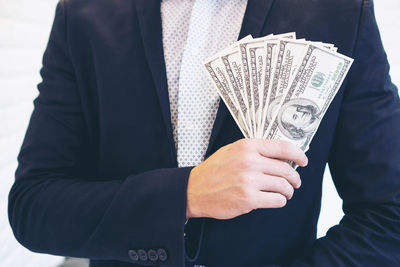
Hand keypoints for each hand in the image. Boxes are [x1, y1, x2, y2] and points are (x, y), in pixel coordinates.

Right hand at [186, 139, 307, 219]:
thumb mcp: (232, 151)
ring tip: (284, 193)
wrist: (194, 190)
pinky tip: (275, 200)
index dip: (298, 154)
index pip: (282, 147)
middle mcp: (249, 162)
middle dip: (294, 178)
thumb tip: (280, 155)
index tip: (303, 160)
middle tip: (294, 183)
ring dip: (288, 191)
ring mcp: (249, 181)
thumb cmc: (213, 171)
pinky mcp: (249, 199)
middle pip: (286, 169)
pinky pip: (277, 200)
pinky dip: (280, 201)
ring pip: (284, 186)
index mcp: (247, 147)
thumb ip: (254, 151)